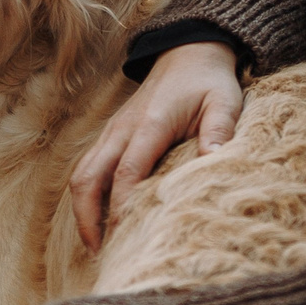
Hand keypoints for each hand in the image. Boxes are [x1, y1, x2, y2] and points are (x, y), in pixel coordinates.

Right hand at [68, 41, 241, 249]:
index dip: (122, 208)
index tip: (125, 240)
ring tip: (96, 245)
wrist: (188, 51)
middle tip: (99, 253)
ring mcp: (112, 131)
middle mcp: (122, 129)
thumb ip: (220, 131)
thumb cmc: (209, 80)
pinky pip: (89, 167)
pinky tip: (99, 219)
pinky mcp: (112, 134)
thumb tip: (214, 161)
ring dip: (82, 210)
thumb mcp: (224, 101)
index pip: (127, 173)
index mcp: (149, 124)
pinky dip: (87, 196)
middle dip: (87, 218)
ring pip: (81, 174)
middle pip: (87, 178)